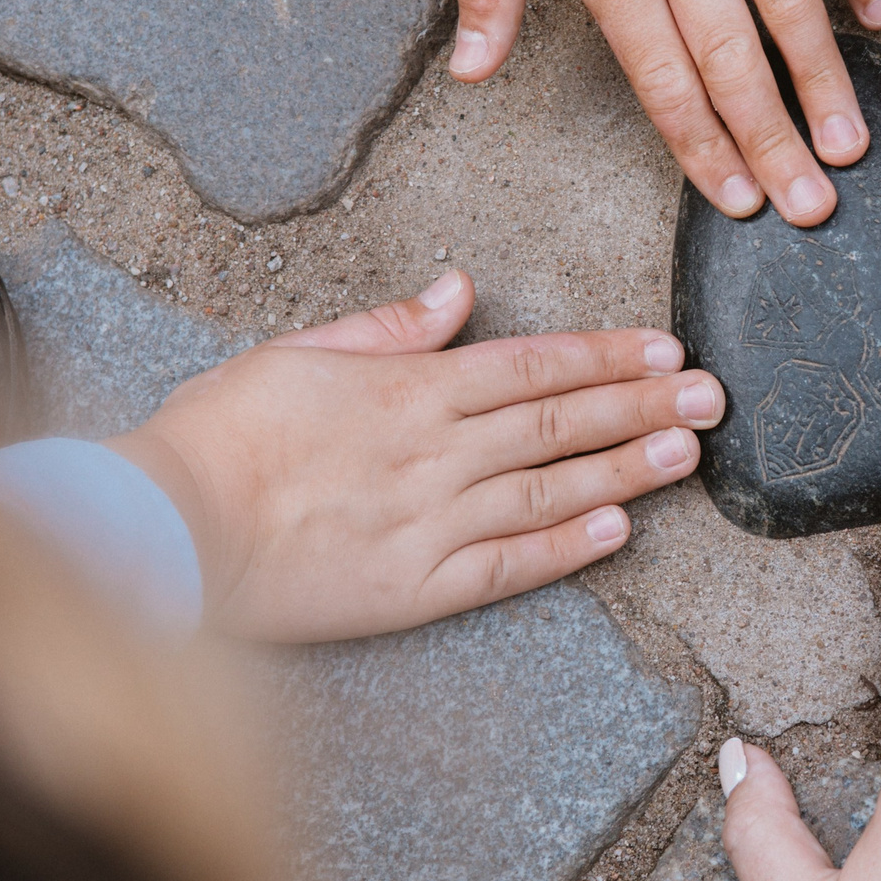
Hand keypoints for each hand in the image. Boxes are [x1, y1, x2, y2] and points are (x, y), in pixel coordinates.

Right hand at [105, 271, 719, 641]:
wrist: (167, 526)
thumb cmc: (220, 436)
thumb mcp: (299, 352)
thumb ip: (390, 326)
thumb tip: (459, 291)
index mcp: (409, 389)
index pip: (533, 365)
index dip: (606, 357)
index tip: (664, 350)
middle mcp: (436, 452)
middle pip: (560, 422)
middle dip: (644, 405)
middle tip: (713, 395)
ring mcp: (432, 523)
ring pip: (552, 489)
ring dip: (629, 468)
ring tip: (690, 452)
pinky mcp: (415, 589)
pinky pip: (509, 565)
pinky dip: (569, 547)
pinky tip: (619, 530)